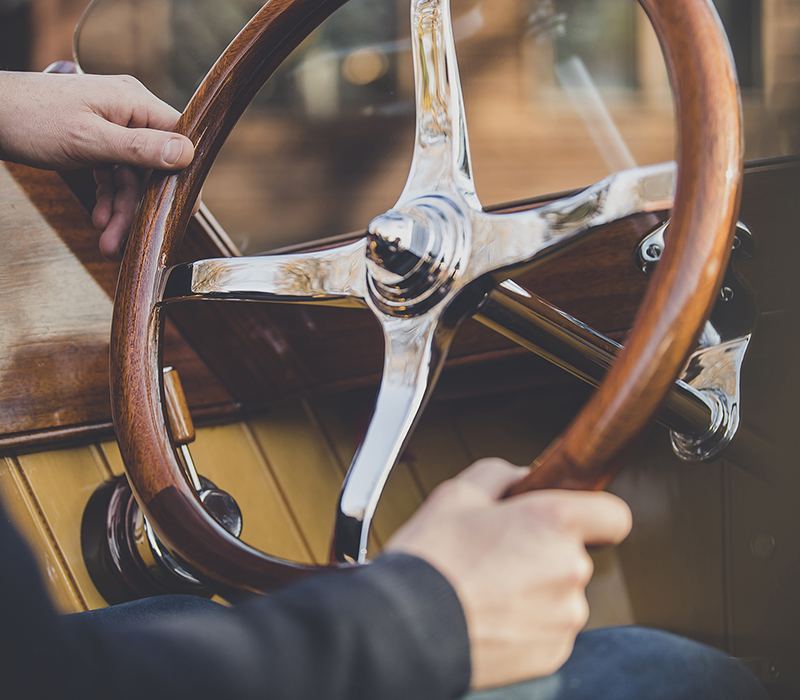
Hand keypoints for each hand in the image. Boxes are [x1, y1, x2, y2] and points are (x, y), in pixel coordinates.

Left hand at [0, 71, 194, 257]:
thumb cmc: (31, 119)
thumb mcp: (89, 140)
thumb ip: (140, 148)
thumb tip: (187, 153)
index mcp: (133, 102)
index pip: (178, 137)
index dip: (183, 175)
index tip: (181, 210)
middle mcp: (128, 110)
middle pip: (151, 165)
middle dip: (138, 206)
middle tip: (123, 239)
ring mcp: (111, 124)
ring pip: (131, 174)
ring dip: (121, 209)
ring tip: (107, 240)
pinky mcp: (95, 137)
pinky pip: (113, 171)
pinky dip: (108, 196)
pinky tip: (100, 217)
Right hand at [385, 458, 631, 689]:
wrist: (409, 627)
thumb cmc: (432, 561)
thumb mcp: (457, 494)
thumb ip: (499, 475)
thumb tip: (518, 477)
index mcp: (553, 522)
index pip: (613, 514)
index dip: (594, 513)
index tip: (577, 518)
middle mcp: (569, 568)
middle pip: (576, 553)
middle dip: (545, 551)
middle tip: (500, 552)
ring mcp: (565, 615)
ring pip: (562, 592)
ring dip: (536, 588)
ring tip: (489, 587)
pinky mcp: (553, 651)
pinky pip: (551, 626)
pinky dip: (528, 621)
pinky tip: (493, 613)